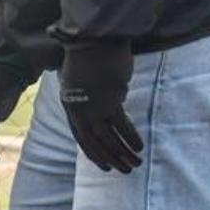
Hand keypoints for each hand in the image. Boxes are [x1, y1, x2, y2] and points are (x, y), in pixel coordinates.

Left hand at [60, 41, 143, 172]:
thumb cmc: (85, 52)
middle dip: (111, 158)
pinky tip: (139, 147)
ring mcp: (94, 108)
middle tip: (124, 170)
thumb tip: (104, 103)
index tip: (104, 164)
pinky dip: (131, 138)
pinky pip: (121, 126)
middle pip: (95, 142)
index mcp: (70, 104)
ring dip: (123, 153)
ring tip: (135, 163)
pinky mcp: (109, 102)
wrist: (92, 38)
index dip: (92, 153)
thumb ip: (85, 92)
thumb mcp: (76, 75)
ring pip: (108, 138)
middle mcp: (79, 110)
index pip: (80, 136)